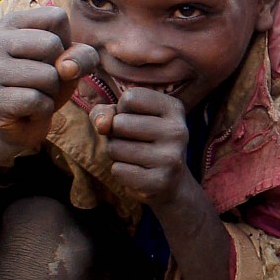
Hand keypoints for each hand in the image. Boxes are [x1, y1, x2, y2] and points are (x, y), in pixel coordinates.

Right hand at [0, 6, 97, 155]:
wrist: (19, 124)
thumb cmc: (45, 84)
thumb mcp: (71, 64)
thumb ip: (82, 55)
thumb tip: (66, 68)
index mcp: (12, 22)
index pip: (56, 17)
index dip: (64, 42)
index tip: (47, 57)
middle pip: (52, 44)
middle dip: (58, 70)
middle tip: (41, 81)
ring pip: (47, 75)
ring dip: (51, 92)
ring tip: (34, 95)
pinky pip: (35, 101)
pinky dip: (42, 110)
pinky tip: (27, 111)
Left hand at [90, 86, 194, 207]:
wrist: (169, 181)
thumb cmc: (142, 140)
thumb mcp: (126, 116)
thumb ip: (106, 111)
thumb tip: (102, 125)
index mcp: (174, 108)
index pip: (130, 98)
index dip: (122, 110)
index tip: (137, 120)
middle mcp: (177, 131)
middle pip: (119, 123)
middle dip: (116, 134)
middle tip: (134, 142)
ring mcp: (171, 158)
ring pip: (115, 148)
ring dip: (116, 154)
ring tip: (136, 157)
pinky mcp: (160, 181)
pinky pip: (118, 170)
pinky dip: (120, 172)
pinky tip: (138, 173)